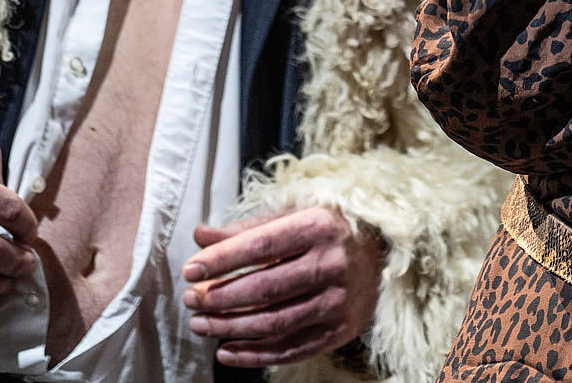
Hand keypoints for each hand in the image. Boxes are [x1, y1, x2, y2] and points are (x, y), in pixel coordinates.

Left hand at [182, 206, 383, 368]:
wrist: (380, 253)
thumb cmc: (325, 231)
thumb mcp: (291, 218)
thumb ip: (245, 231)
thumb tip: (200, 236)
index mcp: (318, 227)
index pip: (261, 247)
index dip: (222, 260)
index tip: (191, 270)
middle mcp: (332, 264)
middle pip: (265, 288)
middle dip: (220, 297)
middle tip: (192, 300)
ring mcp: (338, 301)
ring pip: (274, 322)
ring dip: (231, 328)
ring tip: (201, 325)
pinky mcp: (340, 330)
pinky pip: (291, 348)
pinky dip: (254, 355)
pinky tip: (227, 351)